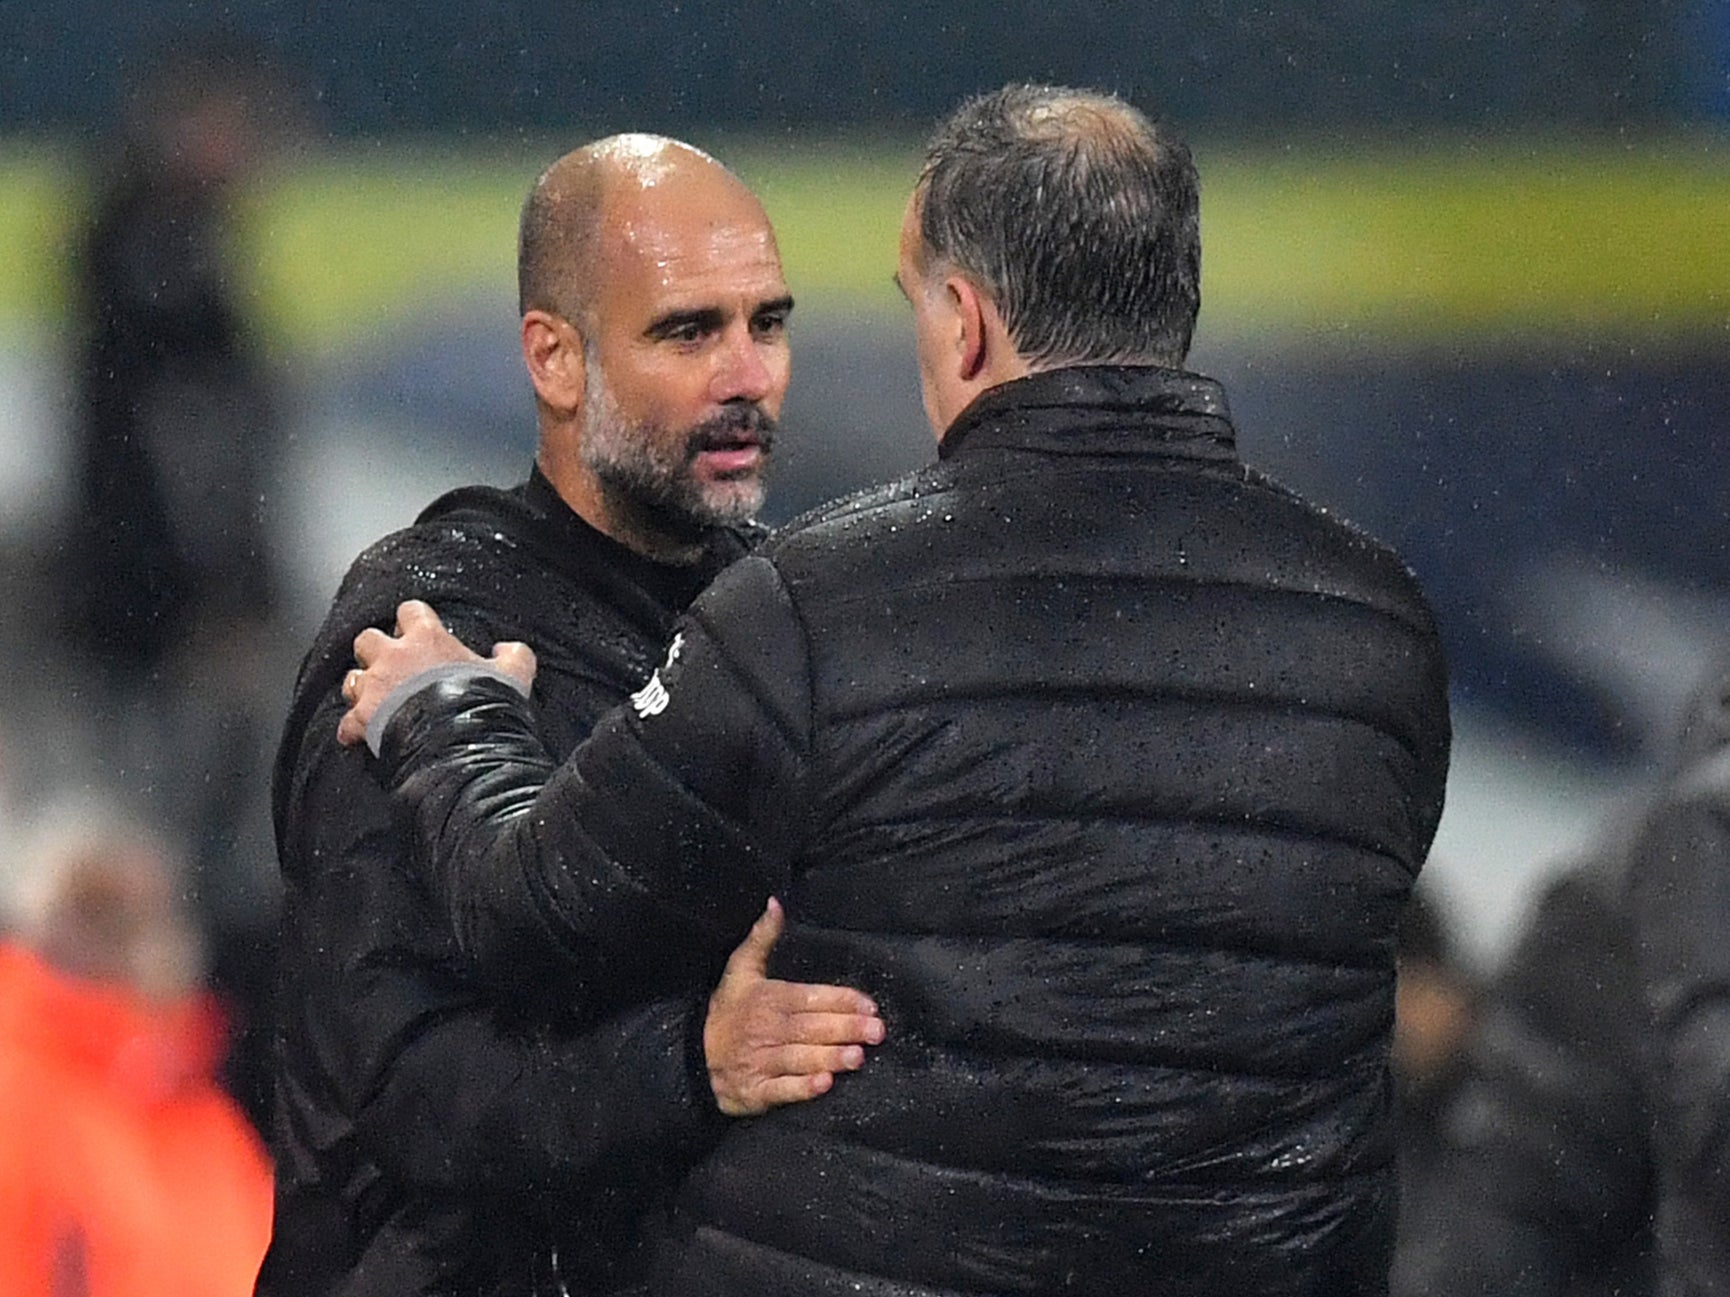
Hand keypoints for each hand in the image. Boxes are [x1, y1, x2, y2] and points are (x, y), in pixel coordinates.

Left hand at [335, 599, 537, 745]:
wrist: (455, 743)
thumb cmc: (480, 704)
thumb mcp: (514, 675)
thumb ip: (514, 655)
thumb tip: (508, 649)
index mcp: (427, 639)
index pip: (411, 610)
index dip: (413, 619)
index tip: (419, 630)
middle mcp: (394, 657)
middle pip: (367, 639)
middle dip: (376, 651)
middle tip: (392, 666)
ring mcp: (375, 688)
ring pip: (351, 678)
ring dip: (361, 688)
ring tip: (375, 700)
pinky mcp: (362, 720)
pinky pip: (346, 723)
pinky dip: (352, 730)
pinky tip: (361, 736)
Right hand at [704, 898, 884, 1116]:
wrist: (690, 1056)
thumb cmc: (727, 1011)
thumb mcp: (740, 969)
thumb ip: (762, 937)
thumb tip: (775, 903)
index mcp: (769, 998)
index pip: (810, 997)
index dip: (842, 1001)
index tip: (869, 1005)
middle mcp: (767, 1029)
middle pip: (811, 1027)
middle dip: (846, 1028)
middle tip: (876, 1031)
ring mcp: (761, 1061)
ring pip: (800, 1058)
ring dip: (829, 1057)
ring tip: (857, 1057)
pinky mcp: (756, 1091)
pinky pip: (781, 1090)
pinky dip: (802, 1089)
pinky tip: (823, 1085)